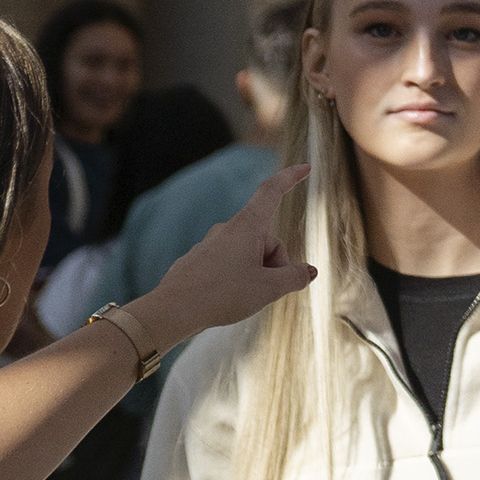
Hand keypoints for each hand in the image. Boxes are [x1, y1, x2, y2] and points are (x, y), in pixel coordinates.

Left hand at [133, 172, 310, 353]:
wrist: (171, 311)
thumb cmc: (220, 295)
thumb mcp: (268, 289)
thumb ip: (294, 277)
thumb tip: (308, 272)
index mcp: (246, 227)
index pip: (271, 192)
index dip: (290, 178)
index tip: (305, 168)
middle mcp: (227, 230)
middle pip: (266, 238)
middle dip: (276, 263)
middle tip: (268, 290)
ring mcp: (210, 245)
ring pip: (247, 254)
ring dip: (256, 273)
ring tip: (244, 298)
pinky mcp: (198, 262)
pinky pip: (228, 265)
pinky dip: (236, 279)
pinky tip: (225, 299)